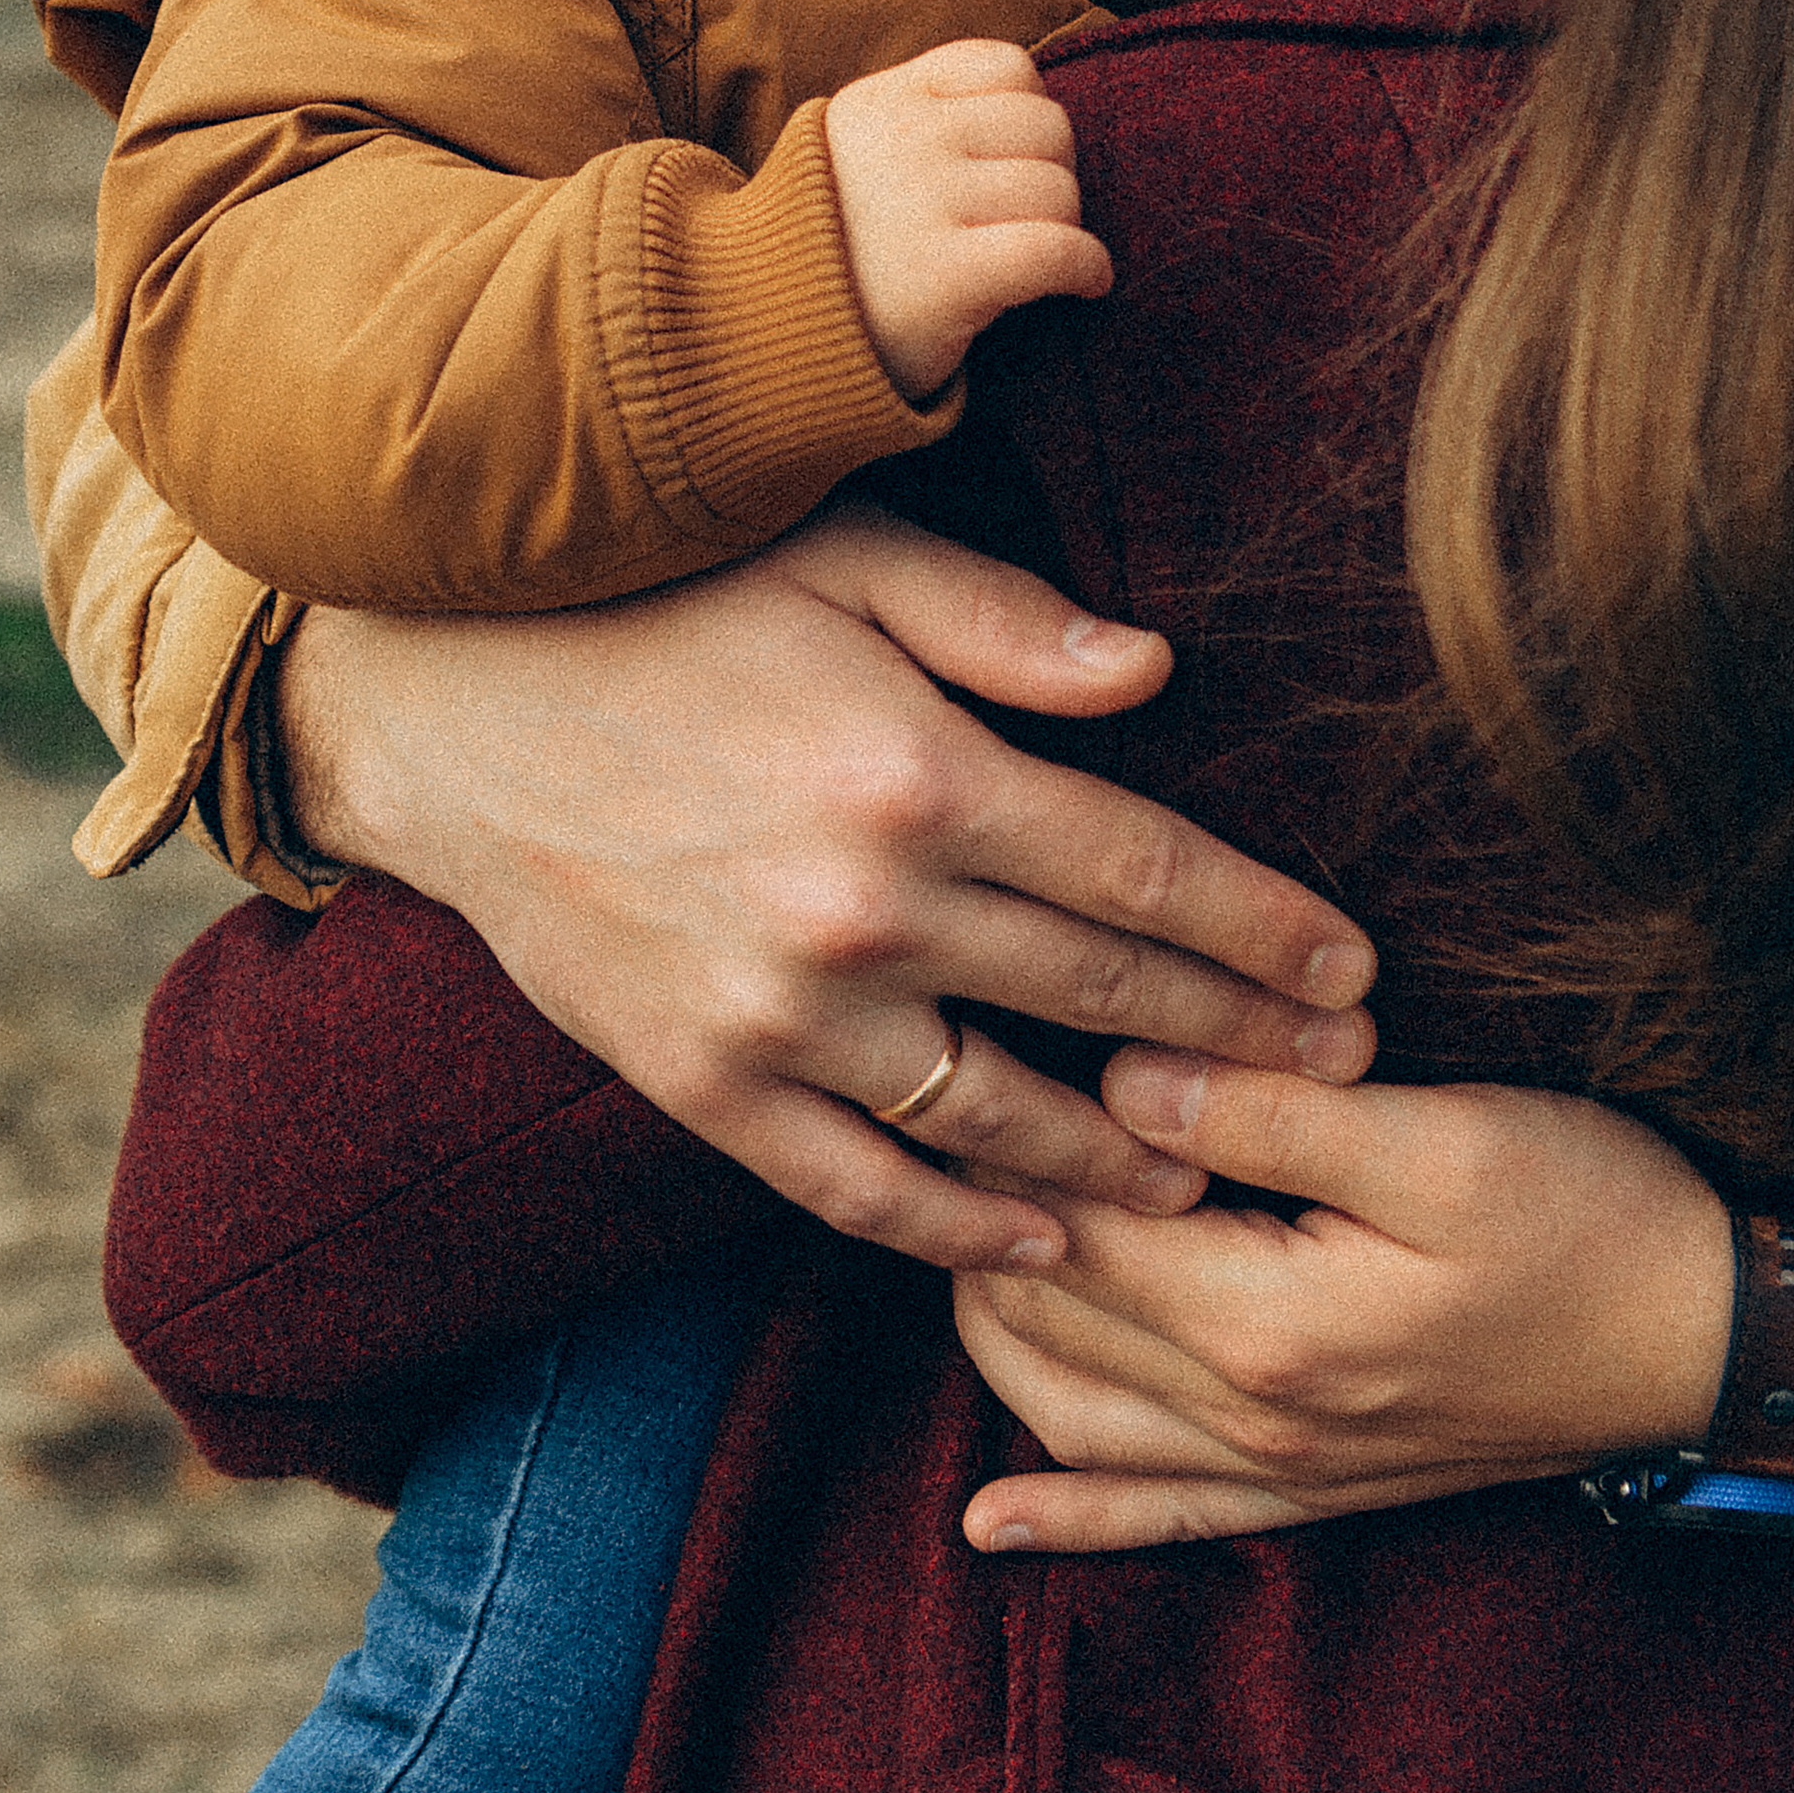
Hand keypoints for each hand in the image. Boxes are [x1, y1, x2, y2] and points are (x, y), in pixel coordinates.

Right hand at [275, 506, 1375, 1275]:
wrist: (437, 700)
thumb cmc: (655, 596)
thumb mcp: (837, 555)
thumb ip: (1002, 619)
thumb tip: (1157, 672)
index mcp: (920, 770)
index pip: (1143, 870)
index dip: (1265, 930)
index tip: (1355, 971)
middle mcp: (863, 910)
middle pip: (1100, 997)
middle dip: (1239, 1044)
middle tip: (1343, 1078)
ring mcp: (776, 1013)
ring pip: (997, 1119)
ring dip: (1121, 1162)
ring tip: (1217, 1180)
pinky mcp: (697, 1080)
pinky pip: (853, 1185)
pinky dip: (954, 1227)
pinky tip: (1037, 1237)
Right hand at [824, 40, 1111, 399]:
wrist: (755, 338)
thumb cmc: (831, 254)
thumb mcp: (853, 154)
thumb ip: (922, 118)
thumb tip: (1033, 109)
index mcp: (884, 102)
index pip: (1007, 67)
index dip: (1028, 116)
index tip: (1010, 164)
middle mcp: (905, 141)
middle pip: (1048, 129)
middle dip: (1053, 174)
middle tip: (1026, 221)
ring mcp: (924, 204)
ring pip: (1058, 191)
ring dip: (1066, 229)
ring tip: (1036, 259)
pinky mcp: (946, 276)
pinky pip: (1057, 250)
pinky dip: (1087, 268)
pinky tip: (1084, 284)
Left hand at [953, 1051, 1793, 1553]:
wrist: (1716, 1339)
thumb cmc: (1593, 1214)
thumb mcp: (1443, 1135)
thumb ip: (1272, 1108)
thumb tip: (1121, 1081)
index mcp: (1264, 1324)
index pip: (1071, 1218)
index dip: (1012, 1123)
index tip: (982, 1029)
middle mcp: (1250, 1421)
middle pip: (1046, 1313)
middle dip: (982, 1209)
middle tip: (951, 1095)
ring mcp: (1281, 1473)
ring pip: (1068, 1414)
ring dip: (995, 1324)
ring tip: (954, 1222)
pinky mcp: (1320, 1493)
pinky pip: (1159, 1524)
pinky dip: (1066, 1519)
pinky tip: (992, 1525)